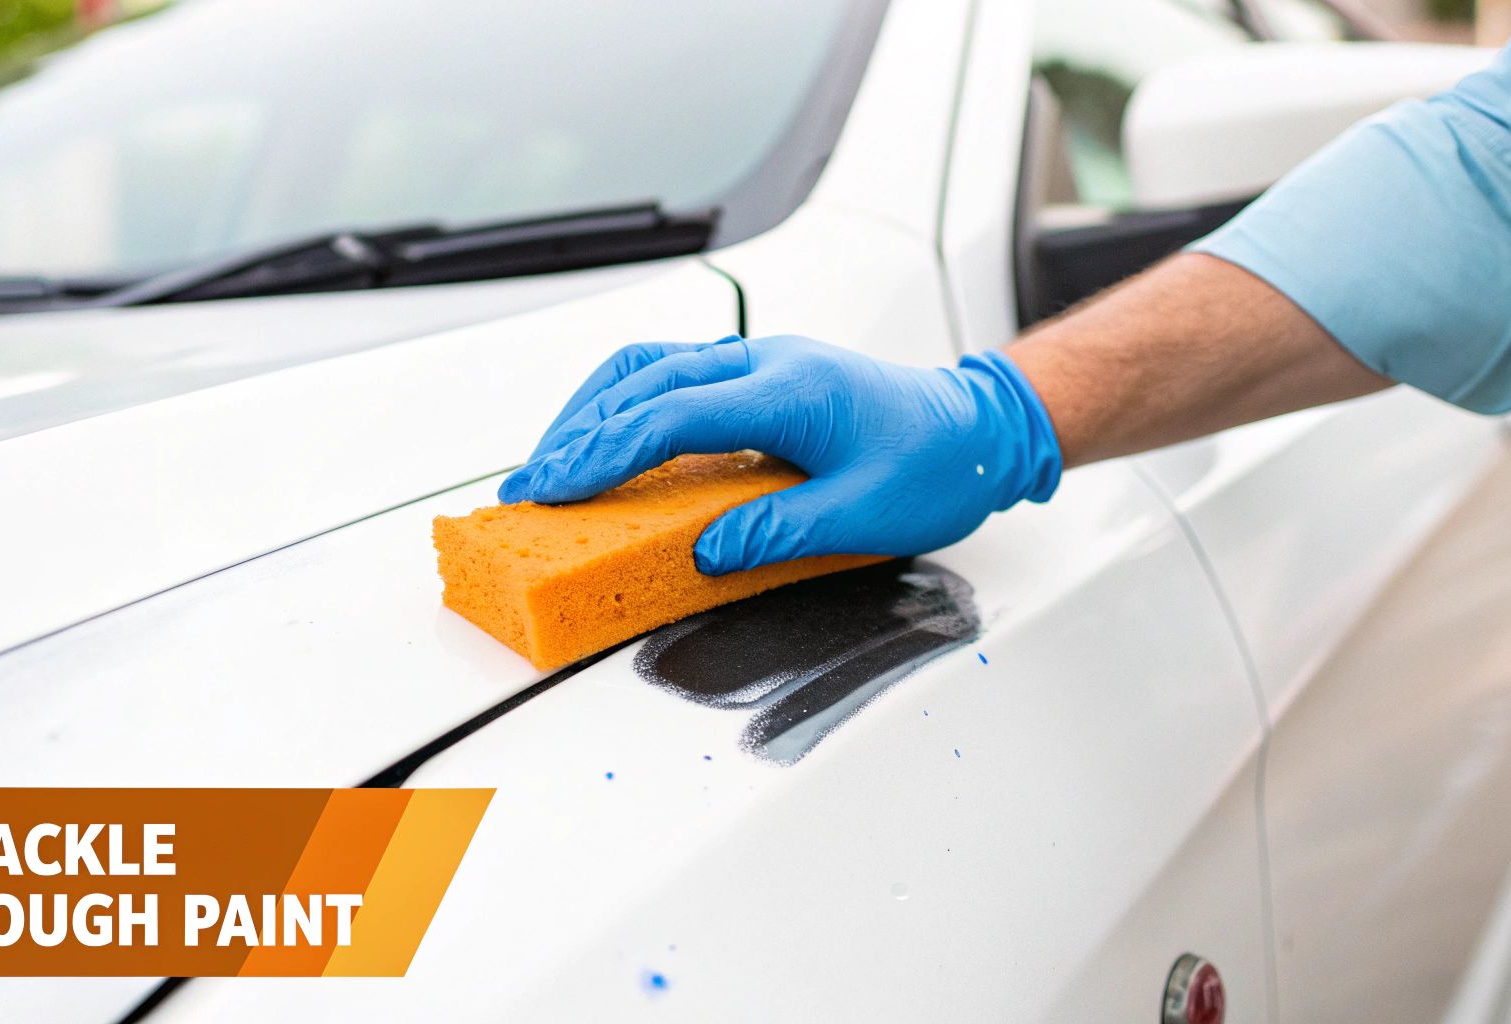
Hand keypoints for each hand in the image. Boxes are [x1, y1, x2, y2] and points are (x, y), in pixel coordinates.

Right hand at [500, 335, 1062, 573]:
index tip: (551, 489)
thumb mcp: (865, 516)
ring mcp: (758, 362)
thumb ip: (779, 533)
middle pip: (641, 381)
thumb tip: (705, 554)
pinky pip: (671, 377)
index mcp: (789, 390)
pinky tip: (605, 443)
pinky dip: (625, 408)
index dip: (602, 454)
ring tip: (553, 467)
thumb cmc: (936, 465)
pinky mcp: (756, 376)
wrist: (980, 426)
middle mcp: (764, 362)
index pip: (669, 416)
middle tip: (530, 490)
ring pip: (648, 368)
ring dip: (592, 413)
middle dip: (576, 434)